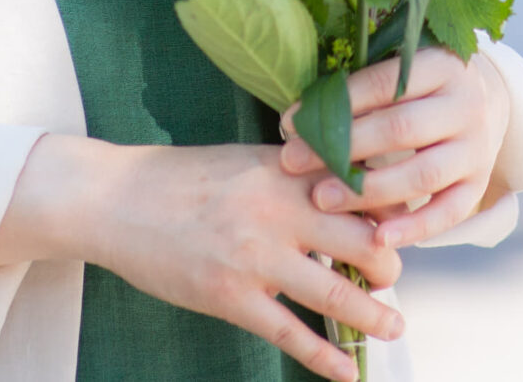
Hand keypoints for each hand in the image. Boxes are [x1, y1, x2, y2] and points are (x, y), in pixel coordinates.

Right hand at [0, 137, 401, 381]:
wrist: (114, 200)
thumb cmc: (182, 178)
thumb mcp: (247, 161)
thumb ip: (295, 175)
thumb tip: (346, 193)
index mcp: (285, 170)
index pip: (361, 188)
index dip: (392, 209)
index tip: (407, 222)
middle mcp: (278, 210)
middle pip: (363, 239)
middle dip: (389, 263)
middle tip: (394, 275)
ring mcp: (255, 257)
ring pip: (336, 292)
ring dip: (374, 315)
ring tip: (395, 326)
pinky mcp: (231, 297)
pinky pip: (291, 333)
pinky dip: (325, 357)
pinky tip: (348, 372)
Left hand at [279, 48, 511, 247]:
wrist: (483, 106)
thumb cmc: (420, 89)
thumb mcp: (402, 72)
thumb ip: (360, 88)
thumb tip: (296, 120)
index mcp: (443, 65)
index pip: (384, 84)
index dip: (336, 104)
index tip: (290, 122)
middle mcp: (466, 105)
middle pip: (401, 129)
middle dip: (343, 148)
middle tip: (294, 162)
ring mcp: (477, 149)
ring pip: (422, 175)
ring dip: (369, 191)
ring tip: (322, 199)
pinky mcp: (479, 186)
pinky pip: (447, 214)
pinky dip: (413, 229)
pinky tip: (376, 239)